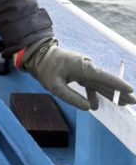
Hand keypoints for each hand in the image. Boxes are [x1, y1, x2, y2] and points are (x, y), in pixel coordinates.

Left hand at [21, 37, 135, 110]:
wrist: (39, 56)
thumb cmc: (46, 68)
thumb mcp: (55, 86)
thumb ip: (71, 97)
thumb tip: (89, 108)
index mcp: (82, 67)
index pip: (103, 76)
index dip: (117, 84)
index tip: (129, 89)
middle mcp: (86, 67)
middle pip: (105, 81)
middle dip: (119, 91)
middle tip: (133, 101)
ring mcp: (83, 69)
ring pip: (100, 83)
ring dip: (110, 93)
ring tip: (123, 104)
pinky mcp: (79, 73)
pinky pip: (91, 84)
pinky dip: (94, 94)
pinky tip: (95, 105)